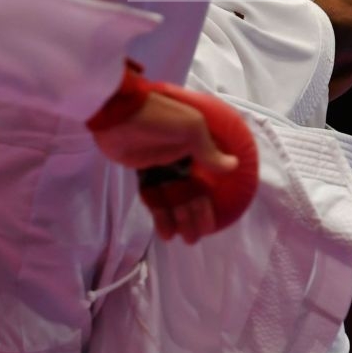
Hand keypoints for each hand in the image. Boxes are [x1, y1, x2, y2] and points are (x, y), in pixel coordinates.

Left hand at [92, 89, 240, 242]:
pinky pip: (153, 197)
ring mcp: (160, 166)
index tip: (211, 222)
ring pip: (173, 199)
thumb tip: (233, 165)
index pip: (206, 181)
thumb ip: (208, 150)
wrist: (118, 115)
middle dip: (194, 217)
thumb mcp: (190, 128)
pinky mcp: (141, 172)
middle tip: (195, 237)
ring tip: (184, 237)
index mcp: (195, 146)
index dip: (208, 203)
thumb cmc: (158, 118)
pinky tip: (166, 232)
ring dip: (179, 219)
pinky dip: (160, 215)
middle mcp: (180, 158)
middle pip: (190, 194)